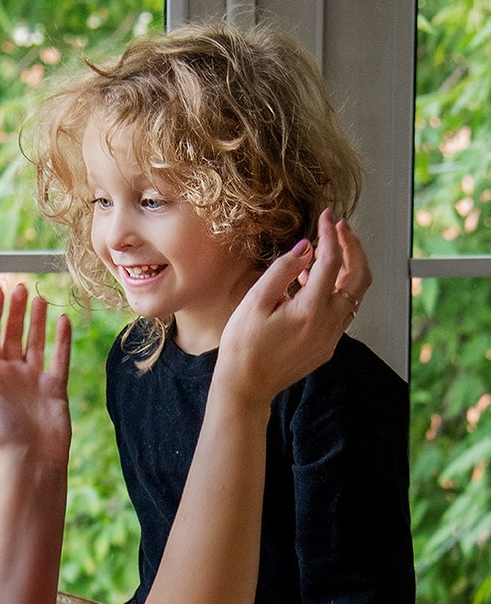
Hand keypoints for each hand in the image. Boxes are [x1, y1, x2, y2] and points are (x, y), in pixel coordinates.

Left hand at [0, 283, 71, 471]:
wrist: (30, 458)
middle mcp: (10, 373)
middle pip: (11, 333)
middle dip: (14, 310)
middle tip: (18, 287)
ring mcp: (33, 379)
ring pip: (35, 341)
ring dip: (36, 319)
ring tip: (38, 297)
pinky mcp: (55, 386)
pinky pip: (59, 357)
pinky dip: (62, 338)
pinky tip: (62, 321)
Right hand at [216, 210, 371, 406]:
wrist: (245, 386)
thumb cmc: (243, 347)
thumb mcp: (255, 302)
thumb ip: (283, 270)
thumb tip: (306, 248)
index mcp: (311, 310)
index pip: (332, 261)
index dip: (331, 234)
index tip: (326, 217)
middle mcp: (328, 324)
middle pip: (359, 277)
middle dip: (353, 248)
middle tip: (340, 229)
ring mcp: (331, 337)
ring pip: (354, 295)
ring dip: (346, 269)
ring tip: (323, 254)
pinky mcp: (327, 346)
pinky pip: (342, 311)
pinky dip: (335, 290)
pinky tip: (313, 283)